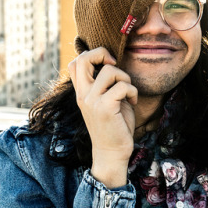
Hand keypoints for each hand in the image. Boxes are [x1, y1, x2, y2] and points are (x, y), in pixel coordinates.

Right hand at [68, 48, 137, 187]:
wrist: (112, 153)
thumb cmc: (114, 127)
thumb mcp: (105, 102)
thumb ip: (105, 85)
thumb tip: (112, 64)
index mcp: (81, 93)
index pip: (74, 63)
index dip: (92, 55)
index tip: (107, 65)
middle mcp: (83, 95)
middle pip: (83, 58)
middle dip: (103, 54)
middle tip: (115, 66)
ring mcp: (92, 101)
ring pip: (110, 71)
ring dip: (125, 78)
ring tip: (128, 92)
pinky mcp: (105, 107)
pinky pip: (123, 86)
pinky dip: (132, 92)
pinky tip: (133, 102)